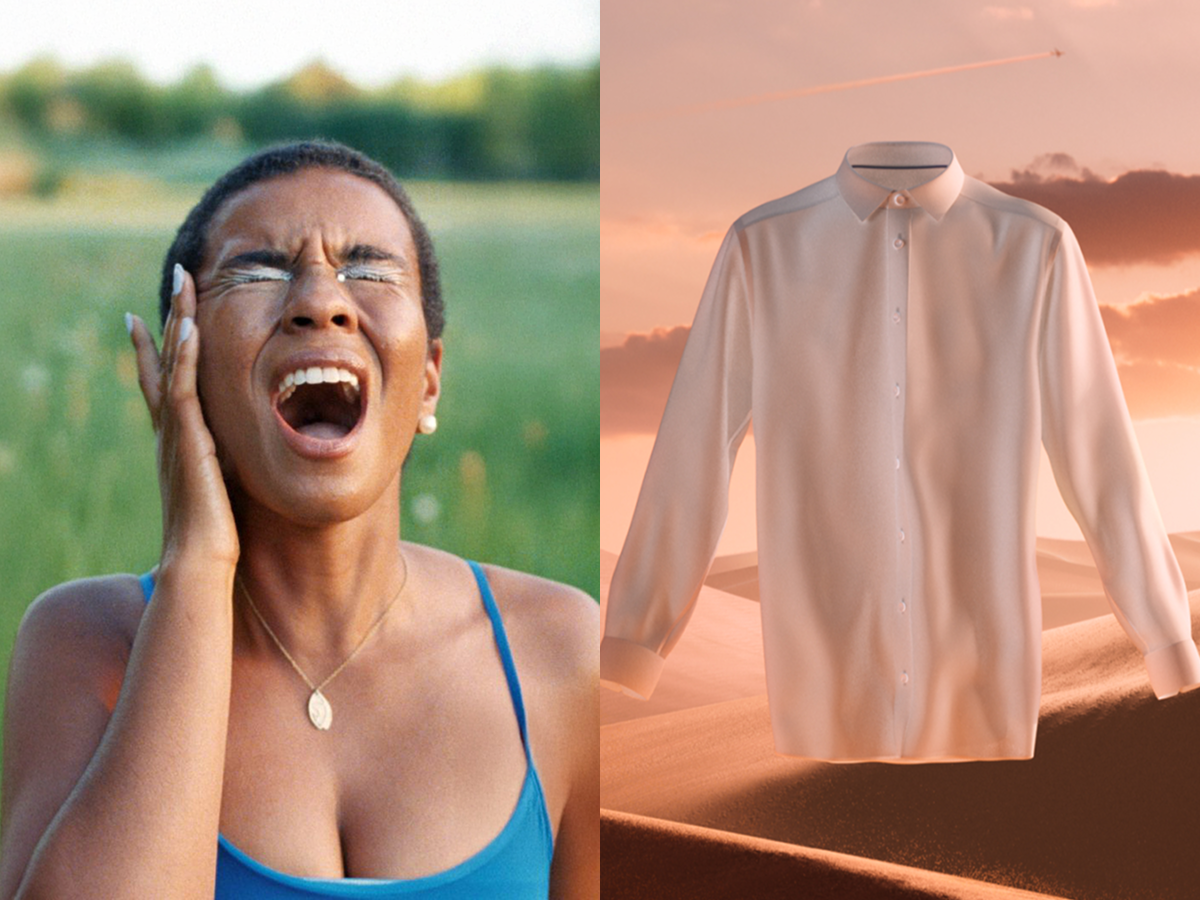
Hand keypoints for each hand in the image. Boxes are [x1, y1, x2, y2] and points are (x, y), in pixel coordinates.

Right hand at [128, 265, 239, 568]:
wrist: (202, 557)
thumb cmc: (218, 531)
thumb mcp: (226, 484)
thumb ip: (229, 463)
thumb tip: (247, 454)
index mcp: (180, 438)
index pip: (167, 380)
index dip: (162, 346)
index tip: (152, 314)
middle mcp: (171, 428)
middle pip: (167, 358)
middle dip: (171, 316)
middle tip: (177, 277)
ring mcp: (176, 431)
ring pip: (172, 363)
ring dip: (177, 320)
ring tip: (183, 283)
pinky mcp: (187, 438)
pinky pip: (182, 387)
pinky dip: (182, 355)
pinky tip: (187, 325)